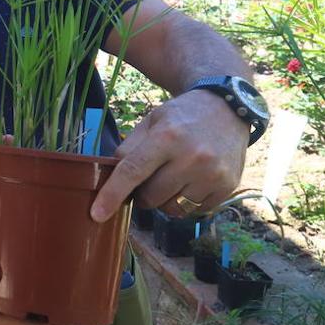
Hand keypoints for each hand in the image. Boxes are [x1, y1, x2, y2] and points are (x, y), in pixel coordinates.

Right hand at [0, 264, 82, 324]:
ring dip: (60, 316)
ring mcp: (4, 313)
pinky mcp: (1, 302)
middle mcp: (6, 321)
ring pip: (38, 320)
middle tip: (94, 318)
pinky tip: (54, 290)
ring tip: (81, 305)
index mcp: (0, 321)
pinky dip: (46, 304)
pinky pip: (30, 307)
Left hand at [91, 90, 247, 221]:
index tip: (96, 215)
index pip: (133, 171)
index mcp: (167, 137)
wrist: (227, 109)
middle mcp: (192, 157)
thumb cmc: (181, 117)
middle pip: (151, 196)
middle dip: (143, 193)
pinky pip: (194, 211)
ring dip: (165, 200)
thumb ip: (128, 149)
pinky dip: (187, 202)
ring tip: (172, 177)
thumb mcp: (151, 122)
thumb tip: (109, 181)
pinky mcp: (227, 187)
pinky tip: (192, 180)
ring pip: (172, 208)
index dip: (112, 195)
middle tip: (151, 176)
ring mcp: (212, 174)